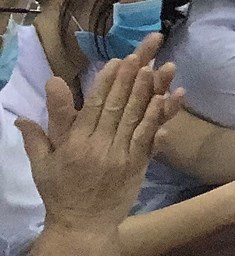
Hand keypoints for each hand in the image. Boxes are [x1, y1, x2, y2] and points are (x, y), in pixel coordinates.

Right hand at [16, 34, 182, 238]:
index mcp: (74, 145)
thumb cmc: (60, 193)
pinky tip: (167, 98)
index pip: (92, 107)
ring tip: (157, 68)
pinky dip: (157, 117)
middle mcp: (98, 147)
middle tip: (140, 55)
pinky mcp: (137, 165)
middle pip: (116, 107)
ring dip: (147, 91)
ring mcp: (120, 156)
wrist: (82, 226)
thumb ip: (37, 137)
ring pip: (135, 117)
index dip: (106, 84)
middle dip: (129, 79)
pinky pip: (148, 137)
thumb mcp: (43, 166)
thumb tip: (20, 116)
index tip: (116, 63)